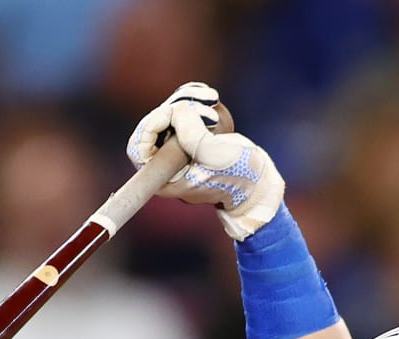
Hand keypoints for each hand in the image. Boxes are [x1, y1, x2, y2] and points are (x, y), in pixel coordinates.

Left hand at [126, 82, 284, 240]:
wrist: (259, 180)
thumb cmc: (239, 175)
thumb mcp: (216, 155)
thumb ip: (191, 134)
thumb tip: (176, 111)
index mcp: (165, 179)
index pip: (139, 147)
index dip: (152, 125)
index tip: (175, 114)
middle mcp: (166, 165)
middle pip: (154, 123)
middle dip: (178, 107)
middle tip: (207, 108)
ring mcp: (178, 149)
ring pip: (169, 112)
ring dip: (190, 99)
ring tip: (213, 102)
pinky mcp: (191, 135)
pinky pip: (182, 108)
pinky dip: (195, 97)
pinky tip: (212, 99)